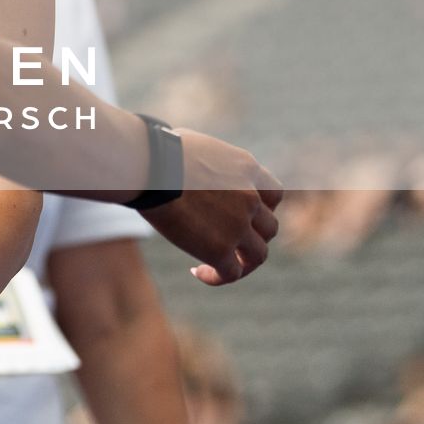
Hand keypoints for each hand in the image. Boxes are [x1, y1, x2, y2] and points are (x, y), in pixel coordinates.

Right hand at [143, 129, 282, 285]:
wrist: (150, 167)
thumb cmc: (159, 150)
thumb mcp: (197, 146)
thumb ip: (209, 162)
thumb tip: (192, 167)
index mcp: (246, 169)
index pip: (274, 194)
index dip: (262, 208)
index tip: (243, 214)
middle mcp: (250, 198)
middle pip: (269, 227)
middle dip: (251, 236)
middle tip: (226, 240)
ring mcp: (238, 226)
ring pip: (258, 255)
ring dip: (243, 262)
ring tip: (217, 264)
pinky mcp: (219, 249)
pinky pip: (231, 273)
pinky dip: (217, 277)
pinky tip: (197, 271)